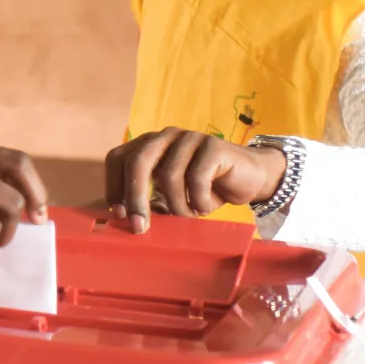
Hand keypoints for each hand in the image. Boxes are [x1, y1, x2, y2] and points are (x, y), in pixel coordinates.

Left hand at [104, 127, 286, 232]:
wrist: (250, 178)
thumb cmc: (205, 189)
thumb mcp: (171, 198)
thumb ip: (150, 203)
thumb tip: (124, 221)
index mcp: (149, 145)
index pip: (117, 158)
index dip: (114, 186)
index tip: (120, 215)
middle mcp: (165, 136)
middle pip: (137, 162)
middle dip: (135, 198)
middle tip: (139, 227)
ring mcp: (189, 138)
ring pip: (168, 176)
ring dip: (176, 206)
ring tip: (188, 217)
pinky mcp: (213, 145)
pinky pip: (196, 179)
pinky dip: (198, 201)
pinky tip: (205, 206)